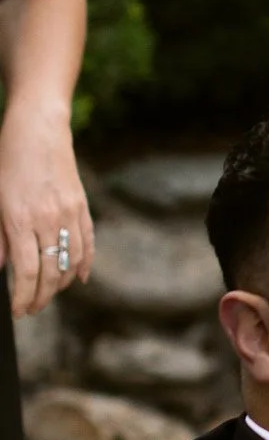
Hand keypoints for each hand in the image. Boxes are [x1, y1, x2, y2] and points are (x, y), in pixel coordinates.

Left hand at [0, 99, 93, 316]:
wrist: (37, 128)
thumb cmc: (7, 160)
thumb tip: (1, 268)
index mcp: (20, 220)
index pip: (27, 273)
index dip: (24, 298)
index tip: (19, 311)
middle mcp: (48, 220)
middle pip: (51, 273)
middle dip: (41, 298)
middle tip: (31, 309)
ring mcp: (69, 212)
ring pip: (72, 262)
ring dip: (61, 285)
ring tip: (49, 294)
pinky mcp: (82, 205)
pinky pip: (88, 242)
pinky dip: (85, 263)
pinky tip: (80, 277)